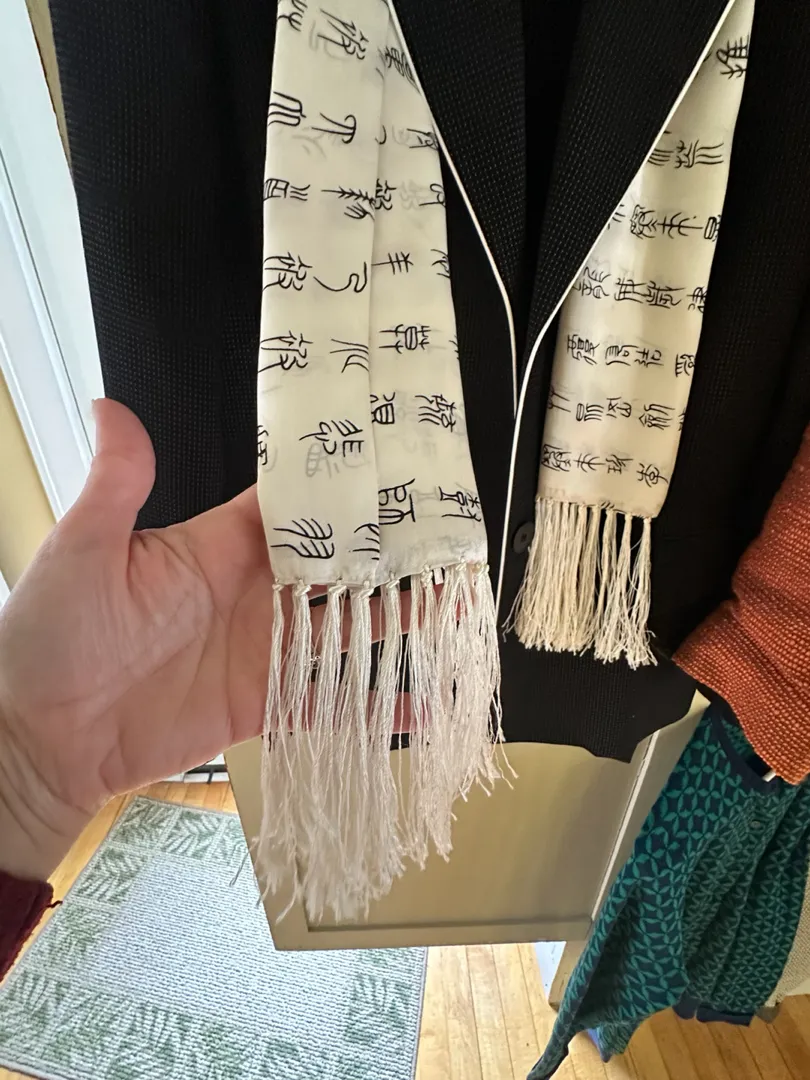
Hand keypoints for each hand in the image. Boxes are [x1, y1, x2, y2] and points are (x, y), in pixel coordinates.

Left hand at [0, 400, 418, 881]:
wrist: (40, 738)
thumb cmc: (49, 638)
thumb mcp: (83, 550)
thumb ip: (117, 484)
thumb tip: (114, 406)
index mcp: (216, 545)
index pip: (291, 506)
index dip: (339, 488)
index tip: (389, 465)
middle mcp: (250, 591)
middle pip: (333, 562)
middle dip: (386, 548)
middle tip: (446, 532)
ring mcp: (261, 648)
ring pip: (342, 624)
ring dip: (394, 614)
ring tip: (450, 600)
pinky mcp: (261, 702)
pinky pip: (324, 700)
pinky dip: (370, 703)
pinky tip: (417, 702)